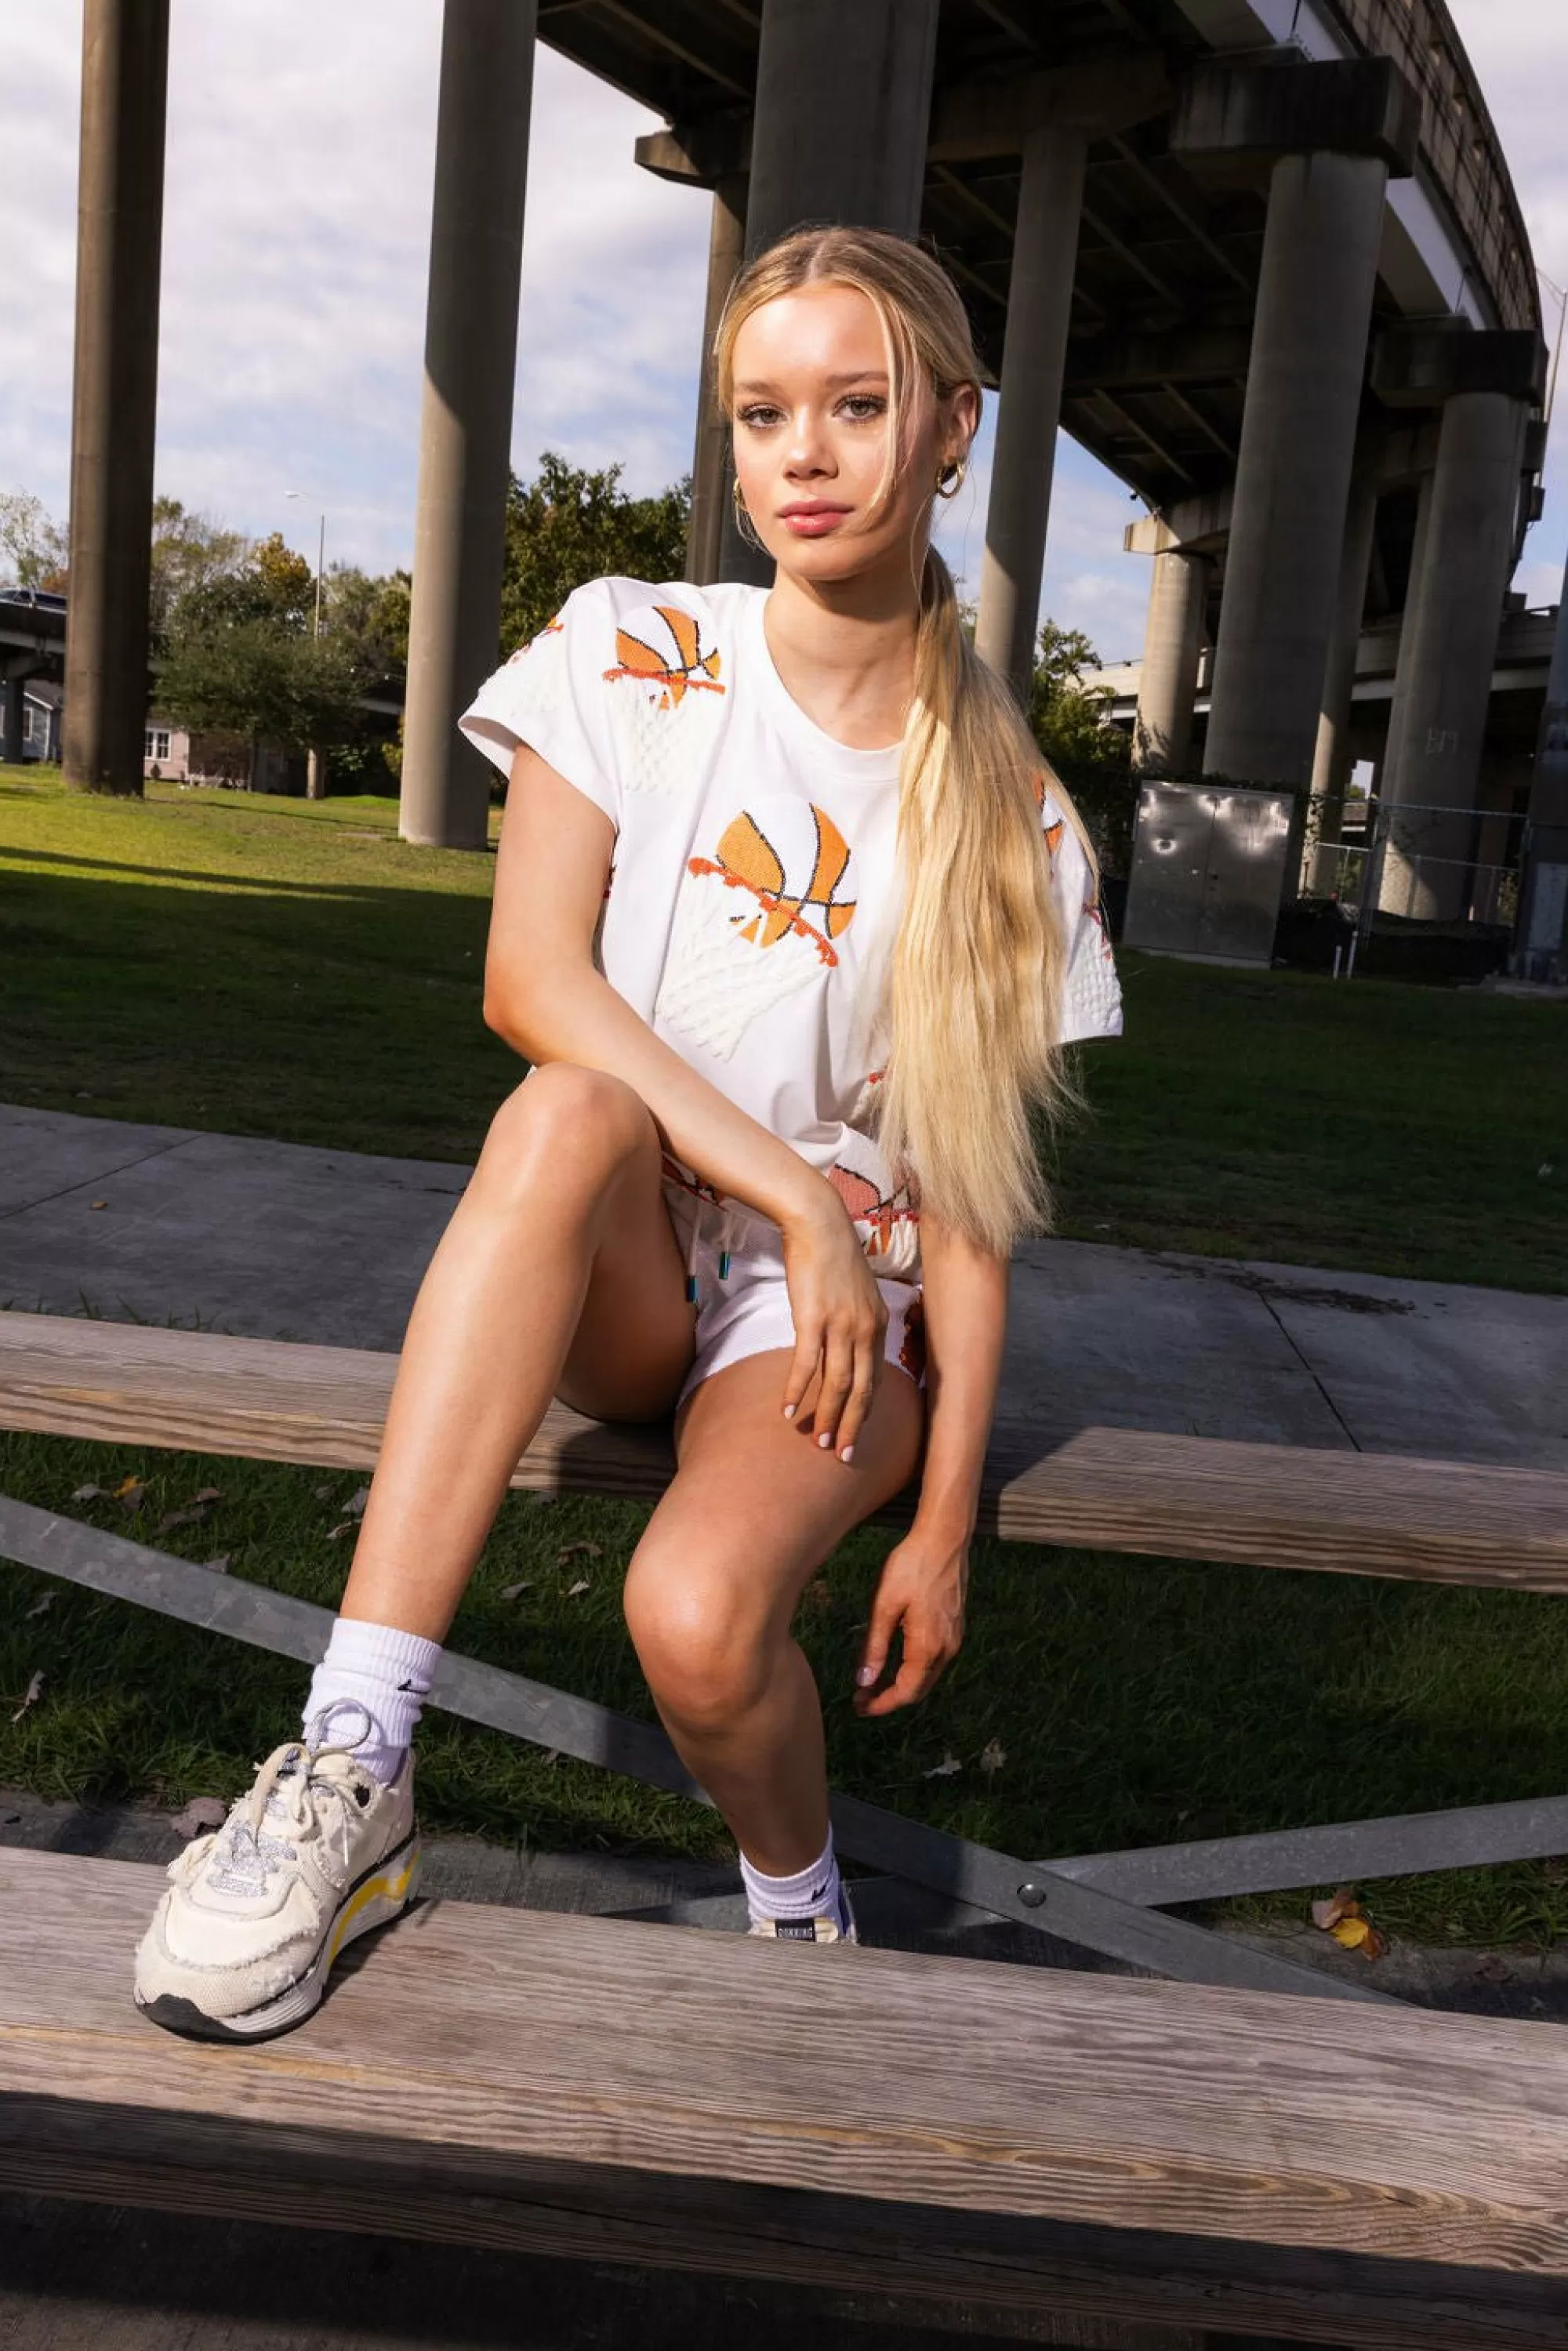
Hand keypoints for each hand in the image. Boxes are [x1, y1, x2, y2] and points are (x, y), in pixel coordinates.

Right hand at [777, 1184, 888, 1461]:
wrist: (818, 1222)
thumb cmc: (831, 1254)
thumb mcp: (855, 1291)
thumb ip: (855, 1320)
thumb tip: (843, 1344)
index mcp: (879, 1323)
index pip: (876, 1378)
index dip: (865, 1411)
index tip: (855, 1434)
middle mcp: (866, 1329)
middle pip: (863, 1390)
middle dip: (852, 1426)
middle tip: (842, 1454)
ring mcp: (842, 1325)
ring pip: (838, 1384)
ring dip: (827, 1416)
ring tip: (816, 1441)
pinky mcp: (814, 1318)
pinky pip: (807, 1364)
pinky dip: (798, 1390)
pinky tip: (788, 1409)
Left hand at [853, 1527, 968, 1716]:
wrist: (944, 1538)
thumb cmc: (911, 1567)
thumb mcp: (884, 1606)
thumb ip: (875, 1647)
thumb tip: (864, 1681)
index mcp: (928, 1647)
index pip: (906, 1692)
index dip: (882, 1704)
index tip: (859, 1706)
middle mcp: (947, 1649)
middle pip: (919, 1689)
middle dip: (891, 1697)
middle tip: (862, 1695)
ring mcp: (955, 1637)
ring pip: (928, 1675)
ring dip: (903, 1683)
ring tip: (874, 1680)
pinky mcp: (956, 1626)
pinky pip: (935, 1658)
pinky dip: (914, 1667)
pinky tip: (895, 1658)